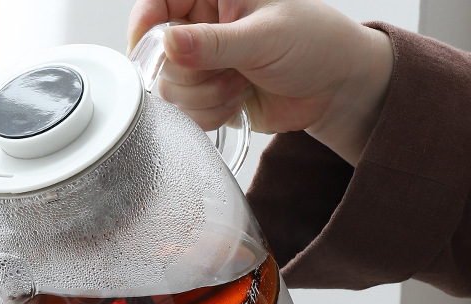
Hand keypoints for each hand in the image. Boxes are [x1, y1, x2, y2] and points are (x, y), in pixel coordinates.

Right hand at [127, 0, 393, 164]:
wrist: (334, 90)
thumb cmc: (314, 43)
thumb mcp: (264, 36)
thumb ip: (213, 43)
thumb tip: (168, 43)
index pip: (157, 3)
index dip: (146, 26)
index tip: (149, 50)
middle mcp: (204, 27)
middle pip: (160, 55)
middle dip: (192, 74)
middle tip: (227, 70)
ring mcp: (204, 65)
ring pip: (172, 89)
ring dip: (205, 96)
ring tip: (240, 84)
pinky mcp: (208, 97)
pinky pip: (187, 113)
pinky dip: (210, 115)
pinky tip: (238, 102)